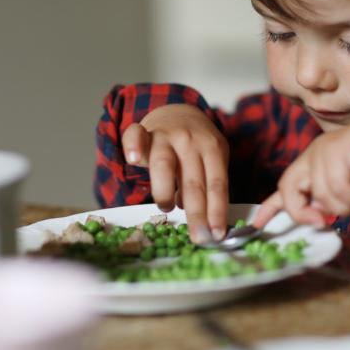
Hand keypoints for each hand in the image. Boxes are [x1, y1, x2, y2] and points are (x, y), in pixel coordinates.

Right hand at [121, 104, 228, 243]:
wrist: (177, 112)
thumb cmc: (196, 146)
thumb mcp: (212, 159)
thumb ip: (208, 184)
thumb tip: (206, 221)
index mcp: (212, 148)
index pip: (216, 183)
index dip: (217, 210)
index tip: (217, 233)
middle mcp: (190, 141)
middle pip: (193, 181)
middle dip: (196, 213)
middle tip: (198, 237)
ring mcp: (165, 136)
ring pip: (164, 165)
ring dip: (166, 191)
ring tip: (168, 207)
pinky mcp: (143, 132)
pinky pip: (135, 135)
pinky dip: (133, 145)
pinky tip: (133, 159)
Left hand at [253, 105, 349, 227]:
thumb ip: (334, 200)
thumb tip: (318, 215)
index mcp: (318, 159)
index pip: (287, 184)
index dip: (271, 206)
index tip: (258, 223)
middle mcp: (316, 152)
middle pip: (288, 189)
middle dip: (302, 212)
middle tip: (323, 220)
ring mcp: (324, 149)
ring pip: (319, 195)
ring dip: (345, 203)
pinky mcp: (337, 150)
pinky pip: (337, 189)